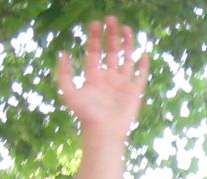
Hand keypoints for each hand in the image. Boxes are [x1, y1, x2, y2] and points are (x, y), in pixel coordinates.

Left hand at [57, 17, 149, 140]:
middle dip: (111, 35)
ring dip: (126, 44)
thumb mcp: (69, 92)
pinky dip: (142, 65)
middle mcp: (108, 77)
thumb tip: (63, 52)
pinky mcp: (134, 92)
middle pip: (110, 51)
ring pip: (126, 59)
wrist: (104, 131)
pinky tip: (143, 53)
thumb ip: (64, 73)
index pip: (94, 51)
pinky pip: (140, 76)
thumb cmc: (86, 114)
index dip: (94, 37)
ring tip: (127, 28)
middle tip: (111, 19)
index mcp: (93, 76)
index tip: (96, 22)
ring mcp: (122, 84)